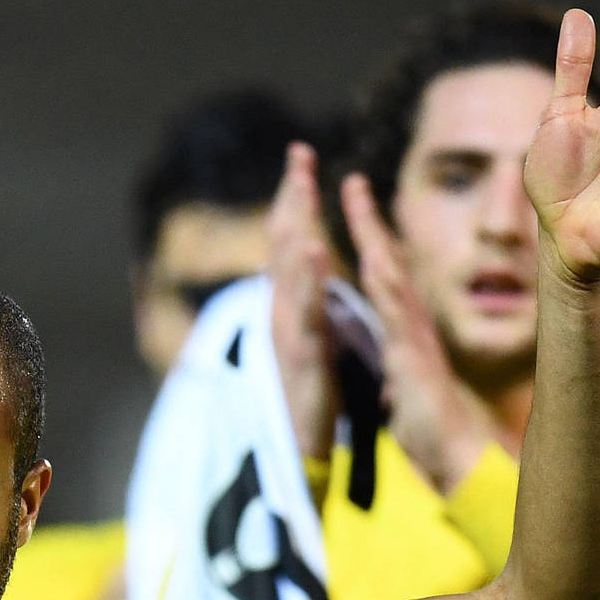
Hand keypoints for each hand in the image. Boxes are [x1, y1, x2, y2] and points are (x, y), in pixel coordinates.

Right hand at [266, 142, 340, 460]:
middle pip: (284, 241)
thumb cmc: (308, 398)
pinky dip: (310, 278)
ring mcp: (288, 330)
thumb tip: (306, 273)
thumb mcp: (310, 340)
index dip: (296, 198)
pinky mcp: (301, 354)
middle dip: (292, 195)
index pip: (290, 240)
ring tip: (302, 184)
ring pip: (288, 268)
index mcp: (290, 304)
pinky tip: (318, 249)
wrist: (299, 447)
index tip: (302, 160)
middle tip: (300, 151)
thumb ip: (306, 305)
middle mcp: (282, 309)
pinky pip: (306, 310)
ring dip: (295, 223)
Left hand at [340, 173, 498, 493]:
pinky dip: (383, 280)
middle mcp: (411, 328)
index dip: (370, 245)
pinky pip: (397, 311)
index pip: (385, 281)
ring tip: (355, 195)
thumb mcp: (412, 398)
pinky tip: (372, 255)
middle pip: (388, 264)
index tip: (356, 214)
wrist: (462, 461)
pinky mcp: (415, 357)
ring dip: (372, 234)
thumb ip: (405, 381)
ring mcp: (414, 337)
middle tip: (351, 181)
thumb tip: (398, 382)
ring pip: (390, 274)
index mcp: (406, 336)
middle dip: (369, 222)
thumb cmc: (439, 435)